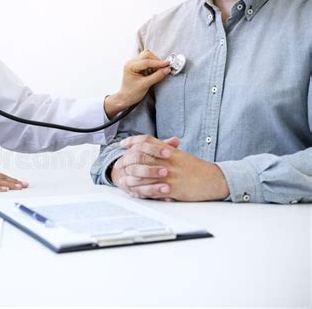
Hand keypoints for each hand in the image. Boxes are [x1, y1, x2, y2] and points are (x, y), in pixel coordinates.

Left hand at [104, 50, 170, 118]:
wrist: (125, 98)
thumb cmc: (132, 93)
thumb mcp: (145, 85)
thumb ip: (157, 76)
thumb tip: (168, 69)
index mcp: (130, 66)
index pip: (146, 61)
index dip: (158, 63)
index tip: (168, 64)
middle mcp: (131, 62)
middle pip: (147, 55)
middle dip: (157, 61)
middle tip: (165, 69)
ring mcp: (134, 63)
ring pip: (148, 57)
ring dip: (156, 62)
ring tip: (160, 71)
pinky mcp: (138, 65)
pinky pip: (147, 61)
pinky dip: (154, 65)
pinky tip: (156, 71)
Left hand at [112, 135, 229, 201]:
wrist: (213, 179)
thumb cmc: (196, 168)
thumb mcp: (180, 155)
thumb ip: (166, 149)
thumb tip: (153, 146)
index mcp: (169, 150)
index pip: (146, 140)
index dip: (132, 141)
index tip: (122, 144)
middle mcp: (167, 160)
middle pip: (141, 156)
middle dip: (126, 160)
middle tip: (118, 164)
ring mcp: (169, 174)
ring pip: (143, 174)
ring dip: (131, 177)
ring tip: (123, 180)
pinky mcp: (173, 188)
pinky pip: (153, 189)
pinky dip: (142, 191)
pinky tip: (135, 192)